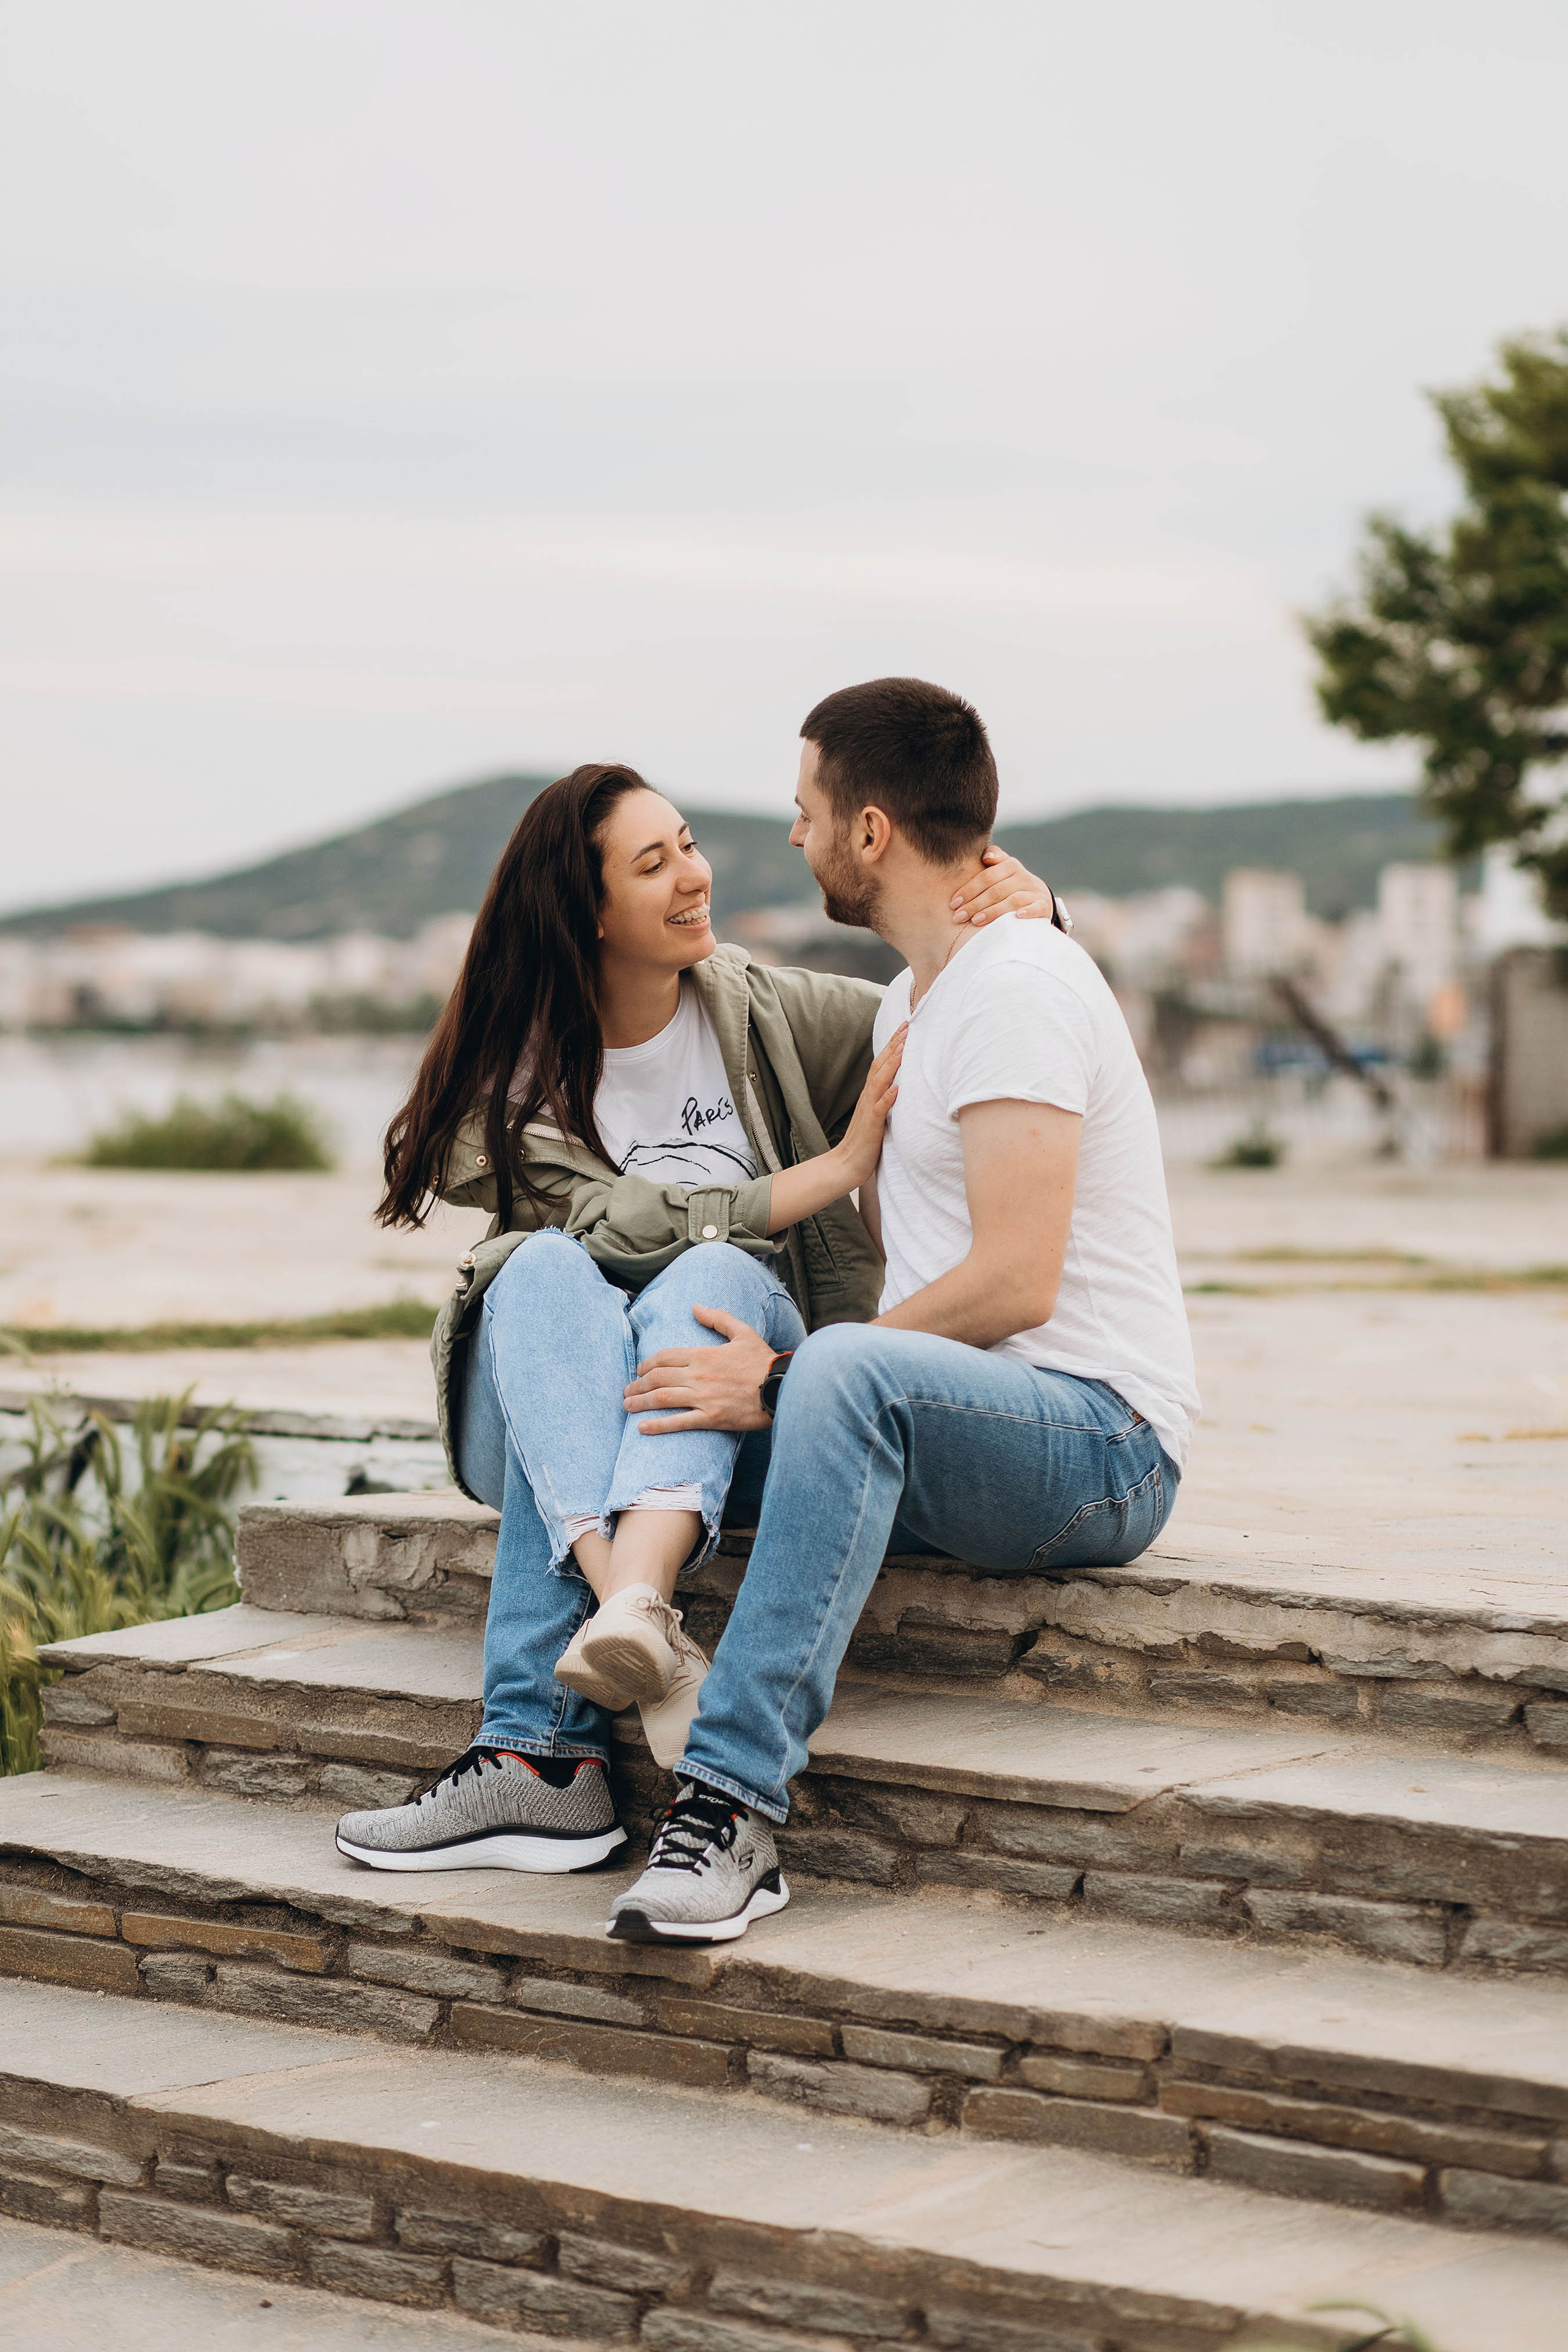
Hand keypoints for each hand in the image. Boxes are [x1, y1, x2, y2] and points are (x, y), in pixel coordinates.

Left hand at [624, 1304, 777, 1432]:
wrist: (782, 1387)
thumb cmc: (764, 1360)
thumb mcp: (743, 1332)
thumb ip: (718, 1318)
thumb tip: (695, 1307)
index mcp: (703, 1354)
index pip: (665, 1356)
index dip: (647, 1363)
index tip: (639, 1371)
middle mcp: (698, 1375)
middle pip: (657, 1377)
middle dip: (636, 1384)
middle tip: (627, 1391)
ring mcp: (703, 1397)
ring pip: (662, 1398)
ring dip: (640, 1402)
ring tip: (627, 1406)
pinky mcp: (711, 1417)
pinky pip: (679, 1422)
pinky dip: (658, 1425)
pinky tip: (643, 1428)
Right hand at [833, 1023, 903, 1189]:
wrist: (846, 1164)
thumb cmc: (865, 1142)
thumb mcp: (876, 1115)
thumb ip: (884, 1098)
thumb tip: (899, 1083)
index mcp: (871, 1094)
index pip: (881, 1064)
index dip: (893, 1045)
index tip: (905, 1028)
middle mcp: (868, 1097)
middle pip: (879, 1065)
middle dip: (893, 1045)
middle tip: (907, 1026)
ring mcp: (868, 1110)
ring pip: (879, 1082)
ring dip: (891, 1064)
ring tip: (903, 1048)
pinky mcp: (871, 1126)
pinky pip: (879, 1109)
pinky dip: (887, 1097)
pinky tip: (896, 1088)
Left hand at [951, 846, 1055, 926]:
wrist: (1038, 896)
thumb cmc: (1009, 883)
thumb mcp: (1001, 869)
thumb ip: (992, 858)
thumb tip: (986, 856)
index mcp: (1010, 865)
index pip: (987, 877)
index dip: (969, 890)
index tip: (954, 903)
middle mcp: (1023, 877)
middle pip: (996, 891)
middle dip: (975, 904)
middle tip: (958, 917)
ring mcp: (1034, 891)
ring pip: (1013, 901)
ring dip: (993, 911)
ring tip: (976, 921)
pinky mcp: (1042, 905)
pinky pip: (1036, 908)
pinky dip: (1027, 912)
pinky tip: (1016, 917)